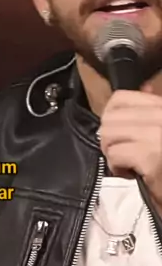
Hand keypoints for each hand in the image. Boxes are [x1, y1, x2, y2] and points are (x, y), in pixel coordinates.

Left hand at [99, 88, 161, 209]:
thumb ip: (152, 113)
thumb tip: (142, 90)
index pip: (121, 98)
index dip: (110, 117)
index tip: (119, 136)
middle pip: (110, 117)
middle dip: (109, 139)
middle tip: (123, 155)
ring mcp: (158, 134)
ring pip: (108, 135)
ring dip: (112, 153)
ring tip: (128, 165)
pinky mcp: (151, 156)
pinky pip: (114, 154)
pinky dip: (116, 167)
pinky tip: (131, 175)